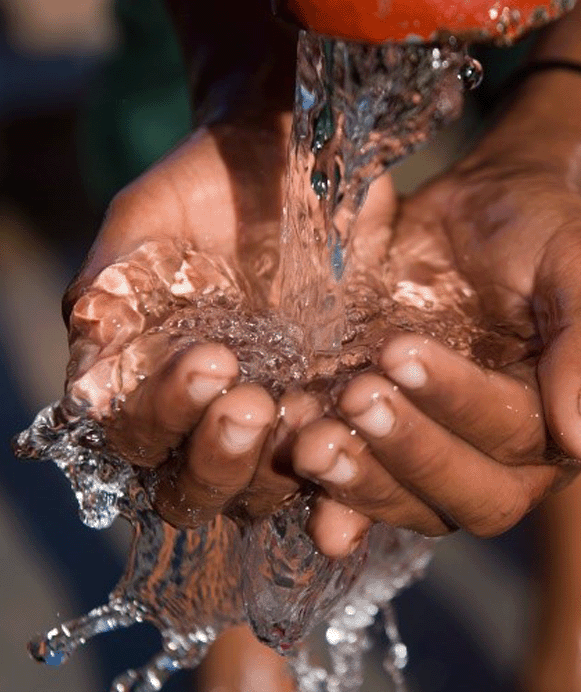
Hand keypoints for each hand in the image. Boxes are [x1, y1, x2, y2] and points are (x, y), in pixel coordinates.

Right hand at [63, 122, 321, 527]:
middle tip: (252, 403)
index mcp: (148, 384)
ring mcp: (272, 426)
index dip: (165, 414)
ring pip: (261, 495)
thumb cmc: (211, 191)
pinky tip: (355, 439)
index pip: (138, 436)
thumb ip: (112, 289)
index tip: (209, 360)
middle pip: (195, 488)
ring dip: (279, 470)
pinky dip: (341, 473)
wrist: (297, 166)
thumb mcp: (151, 221)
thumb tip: (84, 370)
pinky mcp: (333, 419)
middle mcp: (204, 421)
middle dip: (219, 454)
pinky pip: (335, 470)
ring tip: (307, 415)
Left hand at [293, 145, 580, 552]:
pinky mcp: (390, 446)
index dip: (458, 401)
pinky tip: (292, 459)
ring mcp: (442, 458)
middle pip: (465, 494)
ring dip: (360, 484)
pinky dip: (328, 488)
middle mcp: (505, 461)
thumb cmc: (539, 232)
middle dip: (408, 452)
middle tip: (357, 399)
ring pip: (410, 504)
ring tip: (311, 444)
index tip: (400, 350)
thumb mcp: (580, 267)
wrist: (483, 214)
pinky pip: (362, 487)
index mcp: (560, 424)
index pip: (513, 434)